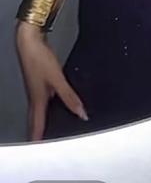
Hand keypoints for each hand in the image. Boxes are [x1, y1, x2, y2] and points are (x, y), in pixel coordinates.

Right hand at [15, 23, 88, 140]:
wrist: (29, 41)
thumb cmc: (39, 59)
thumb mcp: (57, 79)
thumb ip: (69, 97)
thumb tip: (81, 113)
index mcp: (38, 101)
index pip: (38, 126)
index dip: (39, 138)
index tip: (41, 150)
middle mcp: (35, 97)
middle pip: (36, 120)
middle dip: (40, 131)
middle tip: (43, 142)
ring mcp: (36, 88)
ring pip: (39, 110)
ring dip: (44, 119)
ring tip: (50, 127)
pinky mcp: (39, 80)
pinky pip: (43, 99)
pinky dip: (49, 105)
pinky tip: (56, 101)